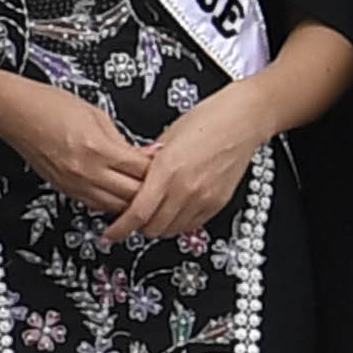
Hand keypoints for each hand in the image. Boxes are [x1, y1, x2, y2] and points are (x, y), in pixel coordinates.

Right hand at [9, 76, 149, 218]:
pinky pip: (97, 205)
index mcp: (99, 148)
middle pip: (132, 194)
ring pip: (116, 207)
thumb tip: (142, 155)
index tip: (169, 165)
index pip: (141, 170)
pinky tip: (120, 196)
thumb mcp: (97, 115)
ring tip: (145, 195)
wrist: (17, 114)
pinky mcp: (66, 190)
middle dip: (151, 191)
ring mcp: (75, 184)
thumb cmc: (51, 106)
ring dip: (132, 202)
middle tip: (163, 185)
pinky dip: (112, 203)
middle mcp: (87, 171)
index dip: (159, 170)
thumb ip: (121, 140)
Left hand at [103, 94, 265, 246]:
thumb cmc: (207, 120)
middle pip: (153, 228)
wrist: (242, 119)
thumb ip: (146, 163)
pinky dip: (178, 223)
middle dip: (138, 227)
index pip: (138, 213)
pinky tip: (173, 209)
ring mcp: (204, 199)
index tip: (110, 233)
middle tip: (131, 218)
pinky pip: (191, 225)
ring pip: (171, 230)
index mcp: (168, 170)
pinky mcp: (217, 203)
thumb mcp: (166, 137)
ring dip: (158, 226)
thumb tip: (129, 178)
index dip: (120, 228)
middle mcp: (187, 189)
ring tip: (153, 212)